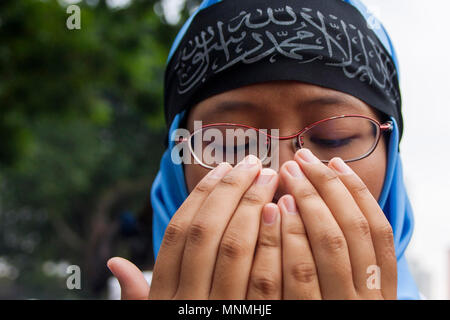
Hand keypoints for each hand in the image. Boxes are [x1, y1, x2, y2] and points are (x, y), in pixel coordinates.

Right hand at [108, 155, 283, 298]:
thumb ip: (139, 296)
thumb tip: (114, 263)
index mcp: (165, 296)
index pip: (179, 232)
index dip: (203, 196)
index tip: (224, 168)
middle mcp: (189, 301)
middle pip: (209, 232)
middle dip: (233, 191)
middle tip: (256, 162)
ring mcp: (223, 314)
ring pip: (237, 249)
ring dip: (255, 206)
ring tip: (273, 176)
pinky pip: (267, 280)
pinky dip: (276, 242)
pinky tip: (285, 212)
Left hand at [277, 148, 396, 298]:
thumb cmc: (324, 304)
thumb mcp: (347, 289)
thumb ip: (343, 253)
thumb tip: (326, 196)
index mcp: (381, 287)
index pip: (378, 230)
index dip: (358, 192)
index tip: (335, 161)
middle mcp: (367, 297)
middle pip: (352, 228)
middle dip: (327, 186)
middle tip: (301, 158)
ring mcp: (338, 305)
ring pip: (329, 243)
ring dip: (308, 201)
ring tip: (288, 173)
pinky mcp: (306, 312)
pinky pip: (299, 269)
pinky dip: (289, 234)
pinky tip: (274, 208)